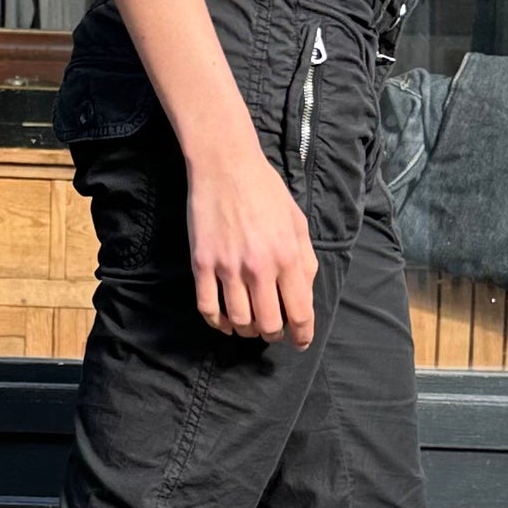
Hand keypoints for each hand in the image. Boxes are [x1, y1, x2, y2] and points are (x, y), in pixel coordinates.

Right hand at [187, 136, 317, 343]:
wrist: (226, 165)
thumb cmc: (265, 191)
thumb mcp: (298, 222)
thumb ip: (306, 260)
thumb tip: (305, 294)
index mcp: (288, 257)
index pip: (300, 312)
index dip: (302, 335)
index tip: (300, 342)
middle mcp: (259, 267)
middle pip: (268, 324)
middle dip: (273, 335)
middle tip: (273, 330)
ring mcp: (227, 267)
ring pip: (238, 321)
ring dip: (246, 330)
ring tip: (249, 325)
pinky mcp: (202, 263)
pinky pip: (208, 307)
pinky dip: (218, 322)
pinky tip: (225, 321)